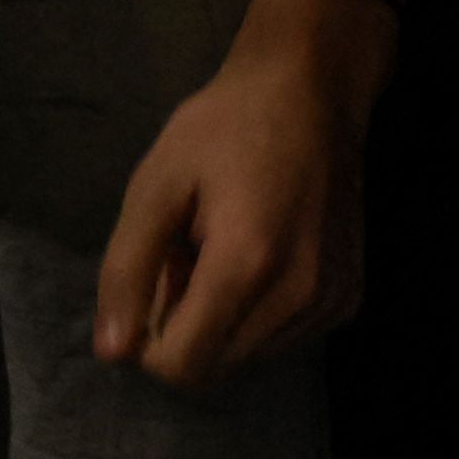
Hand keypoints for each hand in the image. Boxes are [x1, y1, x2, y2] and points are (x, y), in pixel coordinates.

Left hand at [92, 0, 387, 388]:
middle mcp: (297, 297)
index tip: (150, 281)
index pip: (182, 366)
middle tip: (184, 256)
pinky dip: (257, 314)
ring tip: (220, 250)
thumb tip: (110, 352)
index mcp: (245, 264)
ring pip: (247, 357)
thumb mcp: (157, 182)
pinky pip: (283, 339)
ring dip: (220, 322)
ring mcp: (330, 302)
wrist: (312, 90)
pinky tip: (258, 254)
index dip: (147, 341)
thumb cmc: (224, 126)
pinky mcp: (347, 299)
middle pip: (213, 368)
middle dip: (184, 327)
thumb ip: (127, 268)